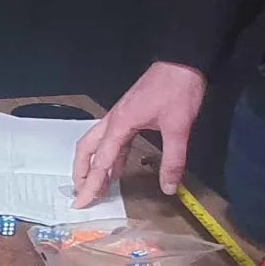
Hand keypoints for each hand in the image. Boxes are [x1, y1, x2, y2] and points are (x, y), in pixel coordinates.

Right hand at [72, 61, 207, 207]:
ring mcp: (119, 116)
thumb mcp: (178, 127)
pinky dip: (109, 156)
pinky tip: (117, 168)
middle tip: (83, 193)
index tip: (81, 204)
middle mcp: (113, 121)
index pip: (101, 162)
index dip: (91, 186)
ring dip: (92, 165)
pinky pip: (111, 139)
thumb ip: (173, 160)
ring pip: (95, 144)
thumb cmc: (178, 89)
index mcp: (120, 125)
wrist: (183, 61)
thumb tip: (169, 187)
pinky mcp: (127, 114)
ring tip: (96, 184)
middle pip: (86, 150)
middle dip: (81, 173)